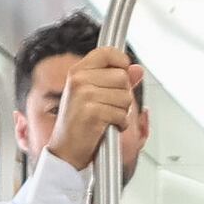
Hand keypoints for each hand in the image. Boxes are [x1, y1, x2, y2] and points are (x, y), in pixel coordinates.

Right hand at [43, 47, 145, 170]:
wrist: (66, 151)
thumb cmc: (79, 124)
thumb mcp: (95, 96)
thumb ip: (117, 80)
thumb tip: (138, 69)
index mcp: (77, 72)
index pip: (107, 53)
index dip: (122, 61)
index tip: (123, 72)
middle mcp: (79, 80)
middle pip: (122, 77)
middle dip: (123, 95)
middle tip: (108, 106)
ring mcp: (85, 96)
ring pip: (125, 97)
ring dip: (122, 112)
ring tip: (106, 118)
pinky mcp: (93, 113)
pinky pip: (122, 115)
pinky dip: (119, 124)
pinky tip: (106, 127)